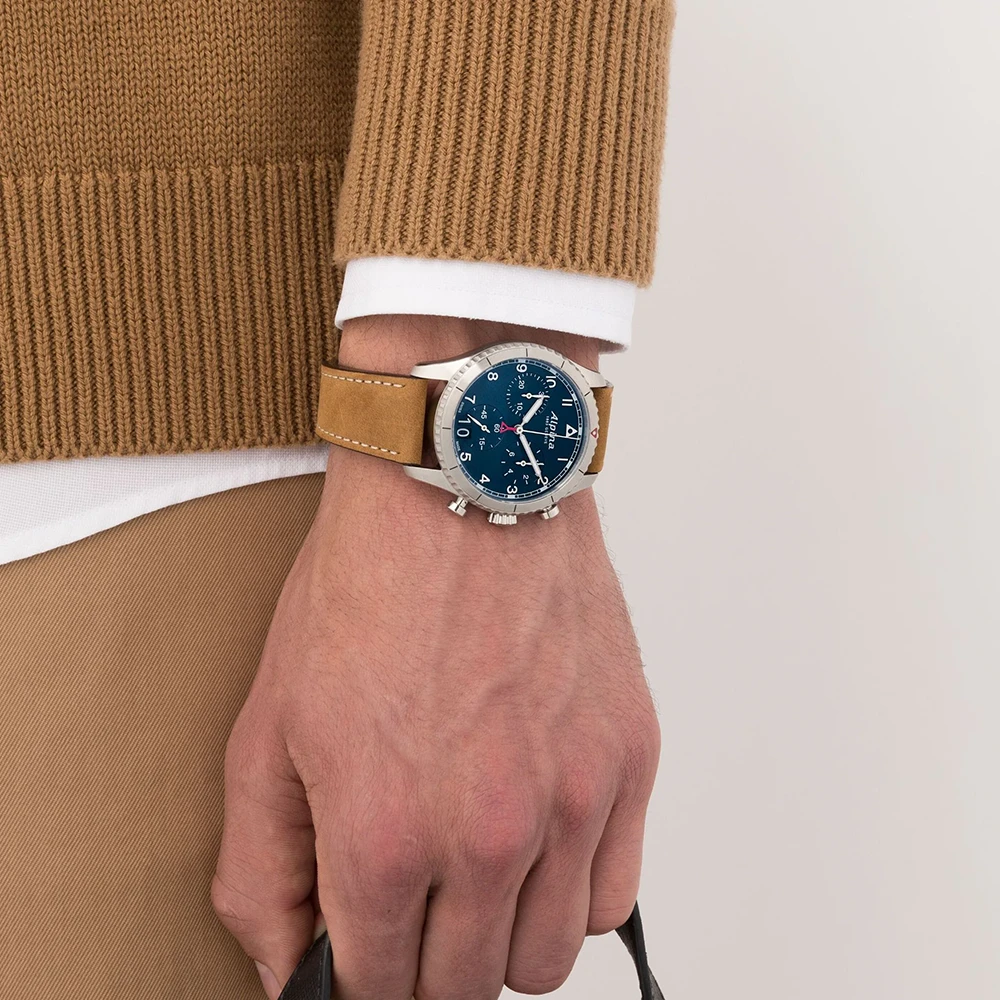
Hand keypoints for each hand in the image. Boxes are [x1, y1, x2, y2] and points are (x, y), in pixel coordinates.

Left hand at [212, 317, 659, 999]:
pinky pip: (613, 894)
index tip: (367, 955)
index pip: (378, 991)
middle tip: (416, 910)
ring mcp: (570, 798)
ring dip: (502, 935)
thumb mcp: (268, 727)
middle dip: (428, 966)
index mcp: (383, 833)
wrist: (461, 487)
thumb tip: (287, 965)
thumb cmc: (370, 585)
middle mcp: (485, 833)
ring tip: (477, 873)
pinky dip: (573, 889)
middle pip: (465, 989)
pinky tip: (539, 842)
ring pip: (543, 958)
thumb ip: (262, 870)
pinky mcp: (627, 759)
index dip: (363, 983)